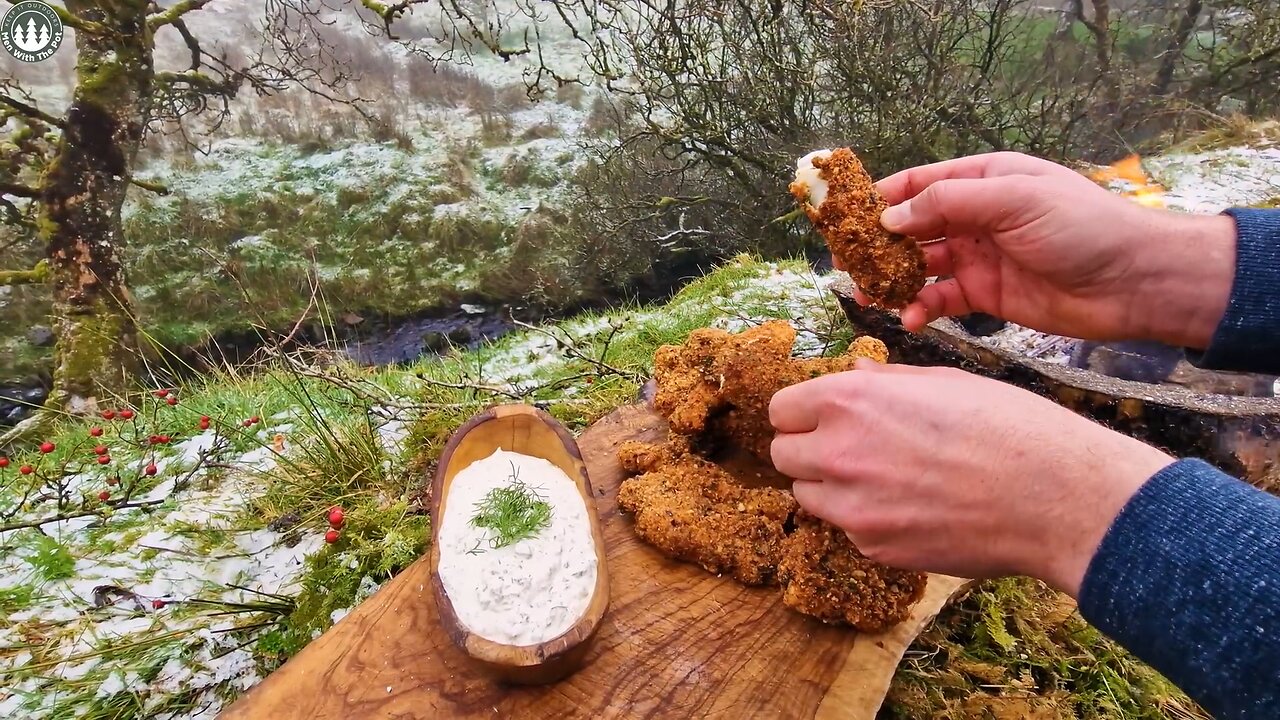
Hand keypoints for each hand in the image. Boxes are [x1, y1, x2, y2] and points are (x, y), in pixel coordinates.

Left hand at [769, 361, 1172, 595]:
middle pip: (782, 455)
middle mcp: (839, 452)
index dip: (802, 412)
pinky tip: (911, 508)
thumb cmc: (1008, 426)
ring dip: (830, 487)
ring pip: (807, 496)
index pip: (781, 409)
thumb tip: (852, 372)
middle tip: (846, 448)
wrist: (1054, 495)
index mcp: (851, 400)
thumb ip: (884, 382)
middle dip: (807, 450)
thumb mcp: (943, 382)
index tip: (820, 417)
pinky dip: (866, 521)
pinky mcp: (874, 547)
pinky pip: (847, 530)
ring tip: (882, 479)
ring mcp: (853, 507)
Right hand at [845, 152, 1235, 348]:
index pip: (921, 183)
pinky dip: (922, 308)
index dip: (882, 197)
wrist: (1134, 282)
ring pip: (921, 267)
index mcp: (984, 180)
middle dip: (878, 243)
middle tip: (845, 261)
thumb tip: (891, 216)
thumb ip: (949, 204)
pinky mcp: (987, 296)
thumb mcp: (1014, 199)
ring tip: (866, 294)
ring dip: (893, 279)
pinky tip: (911, 318)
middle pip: (913, 227)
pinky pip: (941, 300)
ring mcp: (980, 258)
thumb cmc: (1083, 227)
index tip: (846, 215)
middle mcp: (977, 217)